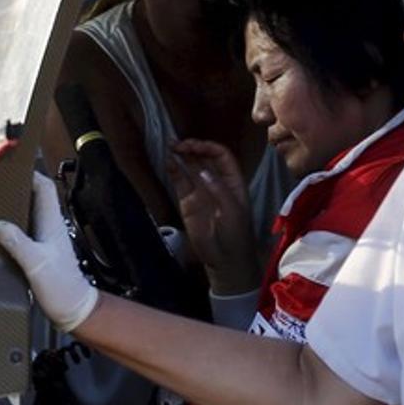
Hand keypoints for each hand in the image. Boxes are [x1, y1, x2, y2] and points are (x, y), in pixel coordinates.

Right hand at [0, 172, 98, 331]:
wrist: (72, 310)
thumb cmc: (59, 285)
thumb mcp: (36, 263)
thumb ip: (17, 242)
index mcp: (52, 223)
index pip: (45, 188)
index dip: (31, 174)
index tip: (11, 166)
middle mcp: (49, 228)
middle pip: (34, 199)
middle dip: (16, 189)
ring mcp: (44, 240)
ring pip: (27, 216)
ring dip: (12, 209)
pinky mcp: (38, 254)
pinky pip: (22, 233)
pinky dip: (10, 229)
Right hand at [166, 139, 259, 294]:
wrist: (225, 260)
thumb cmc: (235, 235)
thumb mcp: (232, 211)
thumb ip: (218, 189)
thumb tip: (201, 170)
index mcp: (232, 181)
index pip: (221, 156)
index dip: (209, 147)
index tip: (195, 146)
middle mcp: (216, 182)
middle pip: (204, 157)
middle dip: (193, 148)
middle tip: (178, 144)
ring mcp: (200, 191)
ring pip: (190, 167)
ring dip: (181, 155)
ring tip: (170, 146)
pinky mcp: (187, 201)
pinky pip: (180, 182)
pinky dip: (174, 171)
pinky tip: (168, 162)